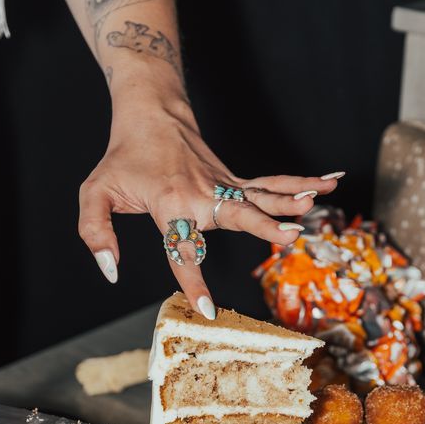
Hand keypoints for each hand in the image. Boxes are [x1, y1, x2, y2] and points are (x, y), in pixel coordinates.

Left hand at [78, 99, 342, 316]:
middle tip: (288, 237)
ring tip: (317, 202)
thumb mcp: (95, 193)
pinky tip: (330, 183)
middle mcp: (202, 196)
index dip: (193, 281)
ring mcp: (223, 186)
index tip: (206, 309)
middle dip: (264, 227)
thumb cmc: (122, 158)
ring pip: (262, 195)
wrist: (152, 114)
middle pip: (238, 215)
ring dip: (291, 199)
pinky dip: (301, 183)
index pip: (181, 249)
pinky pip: (271, 184)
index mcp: (169, 205)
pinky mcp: (235, 180)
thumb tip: (111, 270)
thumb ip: (95, 232)